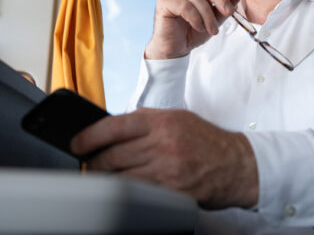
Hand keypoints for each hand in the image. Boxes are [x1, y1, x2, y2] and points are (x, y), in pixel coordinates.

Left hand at [70, 108, 258, 209]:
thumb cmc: (205, 140)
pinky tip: (124, 191)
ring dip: (107, 180)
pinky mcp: (173, 192)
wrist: (237, 164)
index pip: (114, 126)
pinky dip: (127, 193)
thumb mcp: (176, 118)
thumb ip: (145, 122)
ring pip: (121, 178)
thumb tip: (111, 129)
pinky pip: (139, 194)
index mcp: (161, 121)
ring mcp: (168, 170)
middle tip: (89, 164)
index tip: (76, 143)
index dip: (88, 136)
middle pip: (112, 155)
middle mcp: (163, 143)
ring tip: (103, 178)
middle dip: (95, 162)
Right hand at [144, 0, 240, 59]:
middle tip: (229, 12)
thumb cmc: (192, 33)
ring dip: (208, 16)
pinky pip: (185, 6)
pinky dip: (195, 18)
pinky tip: (198, 27)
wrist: (175, 49)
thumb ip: (224, 9)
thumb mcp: (214, 20)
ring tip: (212, 30)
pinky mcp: (164, 1)